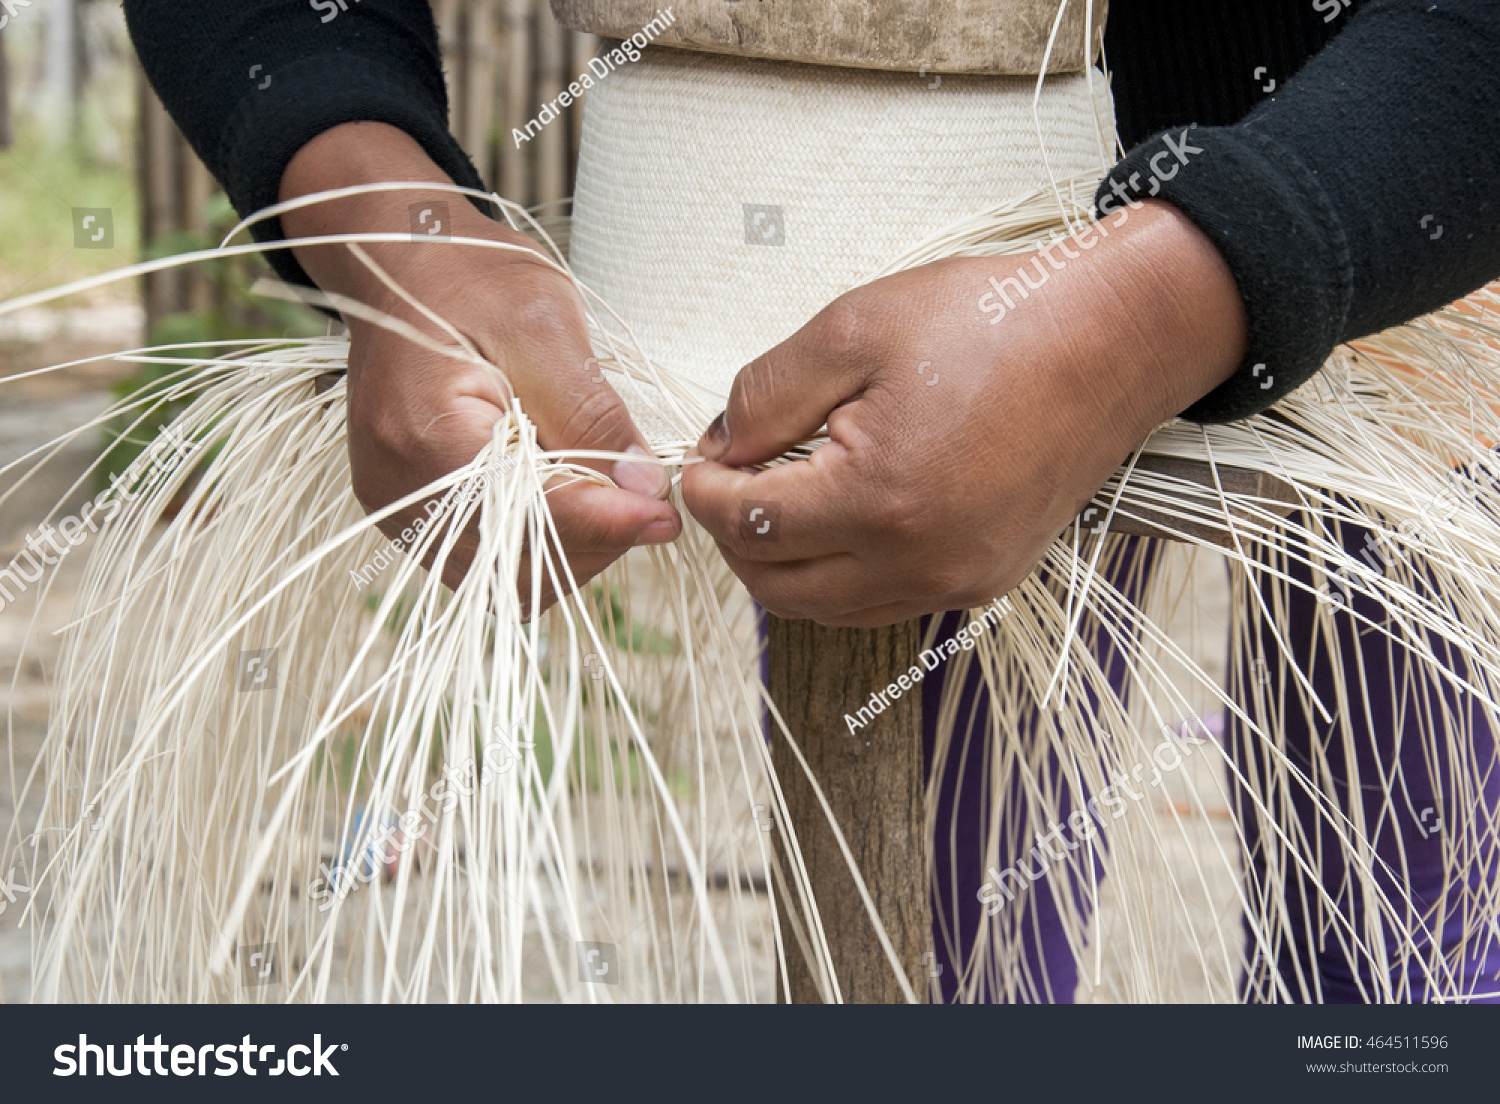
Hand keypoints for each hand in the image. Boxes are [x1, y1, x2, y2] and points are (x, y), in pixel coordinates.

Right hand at [280, 123, 678, 613]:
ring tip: (605, 488)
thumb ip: (590, 414)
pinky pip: (487, 562)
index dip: (608, 522)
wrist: (403, 262)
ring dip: (570, 548)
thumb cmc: (470, 279)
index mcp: (425, 435)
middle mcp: (399, 490)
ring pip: (506, 578)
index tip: (666, 515)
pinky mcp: (410, 515)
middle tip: (643, 492)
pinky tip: (567, 496)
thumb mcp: (544, 325)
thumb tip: (642, 489)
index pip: (529, 515)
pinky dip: (539, 544)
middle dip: (594, 537)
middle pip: (518, 562)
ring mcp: (398, 510)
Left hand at [681, 200, 1245, 625]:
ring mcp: (956, 580)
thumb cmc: (993, 323)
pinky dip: (840, 575)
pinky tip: (837, 519)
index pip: (750, 525)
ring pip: (827, 608)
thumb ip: (767, 395)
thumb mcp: (855, 329)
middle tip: (727, 484)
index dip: (706, 493)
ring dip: (784, 565)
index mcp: (880, 499)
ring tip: (777, 499)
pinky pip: (882, 602)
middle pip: (778, 586)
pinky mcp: (984, 580)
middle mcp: (919, 561)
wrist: (1111, 341)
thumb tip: (722, 444)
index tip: (699, 462)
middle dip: (734, 539)